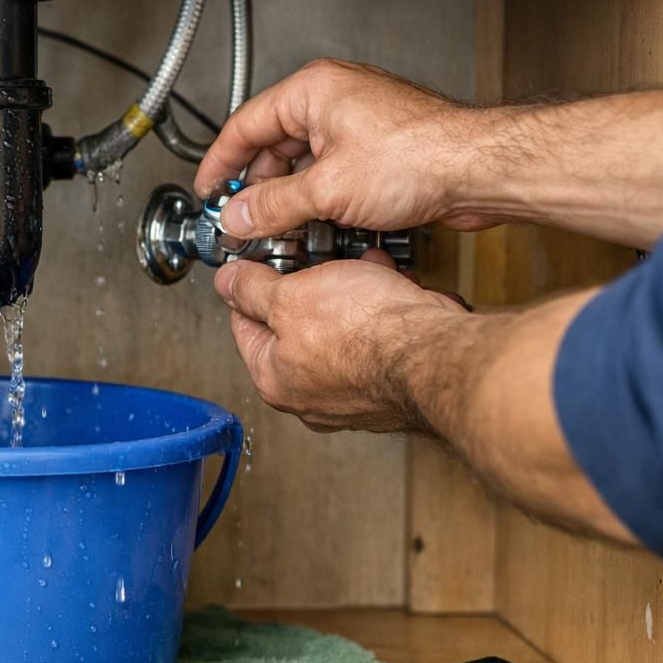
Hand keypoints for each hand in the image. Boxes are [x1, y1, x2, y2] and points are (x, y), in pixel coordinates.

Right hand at [194, 59, 489, 241]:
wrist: (479, 170)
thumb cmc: (420, 156)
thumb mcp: (327, 189)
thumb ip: (272, 206)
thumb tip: (240, 217)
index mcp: (313, 91)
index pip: (246, 124)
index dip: (220, 162)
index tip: (209, 190)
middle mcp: (334, 100)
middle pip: (274, 147)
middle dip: (257, 188)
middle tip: (244, 221)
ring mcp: (358, 124)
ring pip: (304, 164)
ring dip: (290, 200)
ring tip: (280, 231)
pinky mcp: (379, 150)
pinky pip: (332, 174)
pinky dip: (319, 200)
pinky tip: (317, 228)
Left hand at [214, 251, 467, 431]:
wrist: (434, 354)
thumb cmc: (366, 334)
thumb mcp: (290, 296)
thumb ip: (252, 289)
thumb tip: (228, 283)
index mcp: (274, 379)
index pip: (244, 327)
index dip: (250, 289)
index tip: (258, 267)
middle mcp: (309, 397)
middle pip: (293, 331)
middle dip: (307, 290)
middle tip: (316, 266)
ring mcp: (352, 395)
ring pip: (338, 333)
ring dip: (348, 297)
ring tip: (359, 272)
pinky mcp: (388, 386)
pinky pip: (375, 343)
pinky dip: (380, 313)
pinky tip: (390, 290)